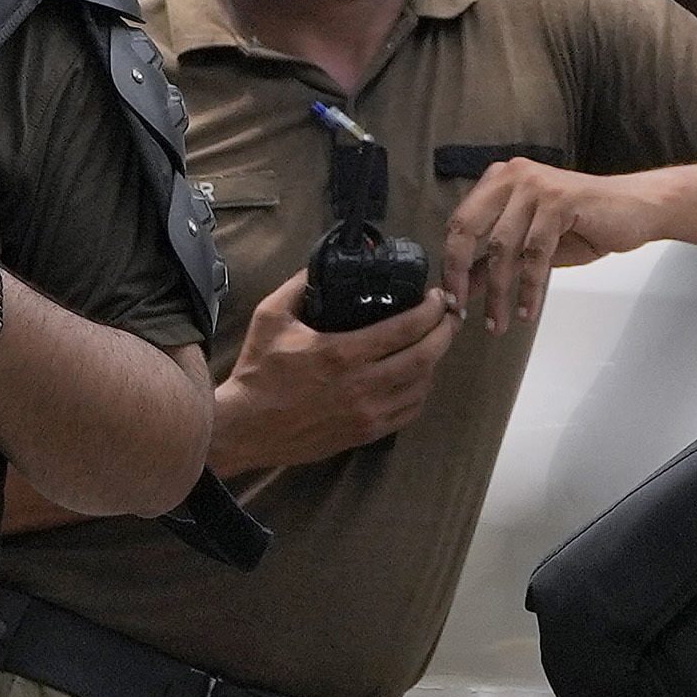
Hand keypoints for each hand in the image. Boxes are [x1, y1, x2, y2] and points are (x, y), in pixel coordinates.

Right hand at [215, 272, 450, 475]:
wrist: (245, 428)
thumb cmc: (257, 372)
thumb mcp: (271, 317)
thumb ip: (299, 285)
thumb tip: (322, 262)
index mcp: (341, 353)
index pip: (405, 329)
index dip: (430, 311)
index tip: (437, 297)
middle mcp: (362, 386)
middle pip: (425, 357)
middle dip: (446, 332)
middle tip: (451, 315)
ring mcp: (366, 414)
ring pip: (422, 387)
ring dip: (435, 362)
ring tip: (435, 342)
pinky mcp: (364, 434)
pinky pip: (408, 413)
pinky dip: (421, 392)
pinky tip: (418, 377)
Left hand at [443, 158, 665, 329]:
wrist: (637, 209)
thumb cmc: (585, 224)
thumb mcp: (531, 247)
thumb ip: (497, 259)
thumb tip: (465, 285)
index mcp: (500, 181)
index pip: (460, 222)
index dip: (451, 263)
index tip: (452, 298)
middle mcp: (512, 176)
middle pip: (468, 229)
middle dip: (461, 275)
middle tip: (462, 310)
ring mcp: (536, 186)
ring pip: (503, 247)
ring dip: (500, 292)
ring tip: (500, 322)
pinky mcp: (559, 201)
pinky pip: (535, 253)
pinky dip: (530, 288)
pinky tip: (529, 310)